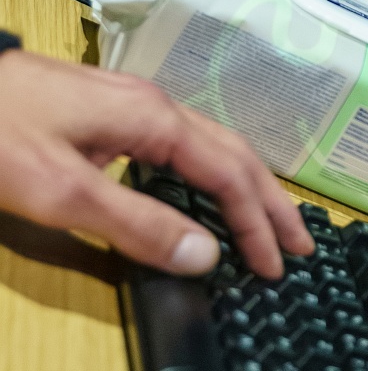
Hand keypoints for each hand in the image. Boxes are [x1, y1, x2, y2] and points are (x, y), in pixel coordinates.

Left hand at [0, 51, 313, 278]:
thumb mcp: (62, 192)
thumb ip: (137, 225)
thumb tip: (207, 257)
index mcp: (151, 118)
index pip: (229, 172)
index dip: (257, 222)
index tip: (278, 266)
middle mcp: (150, 105)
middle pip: (230, 152)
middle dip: (269, 202)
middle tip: (301, 247)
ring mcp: (127, 106)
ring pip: (206, 146)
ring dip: (242, 187)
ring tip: (266, 224)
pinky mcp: (103, 114)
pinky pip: (178, 147)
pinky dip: (207, 176)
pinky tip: (202, 194)